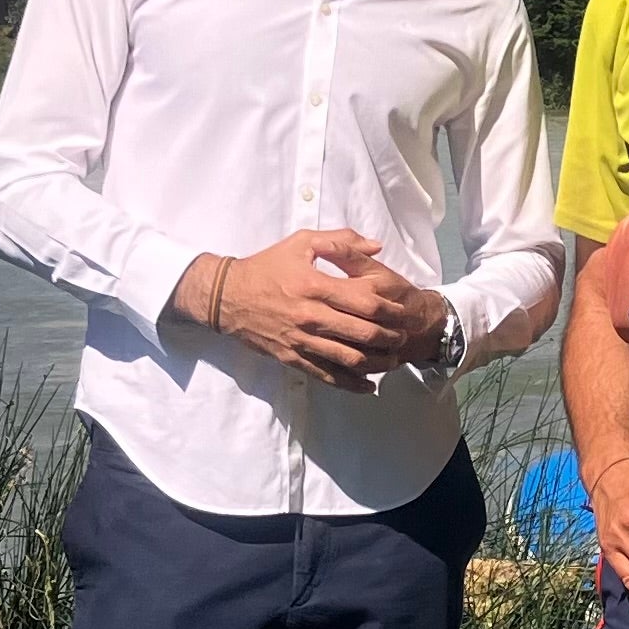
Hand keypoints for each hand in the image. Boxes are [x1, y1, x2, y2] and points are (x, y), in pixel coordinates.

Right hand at [192, 231, 445, 388]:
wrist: (226, 297)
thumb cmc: (266, 266)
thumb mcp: (301, 243)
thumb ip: (341, 241)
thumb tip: (376, 247)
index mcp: (316, 286)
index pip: (365, 302)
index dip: (390, 310)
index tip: (402, 312)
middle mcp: (311, 316)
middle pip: (363, 333)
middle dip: (390, 338)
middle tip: (403, 337)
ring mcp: (301, 340)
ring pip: (349, 358)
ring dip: (377, 363)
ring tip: (392, 360)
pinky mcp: (292, 358)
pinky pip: (326, 375)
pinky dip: (350, 384)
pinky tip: (368, 387)